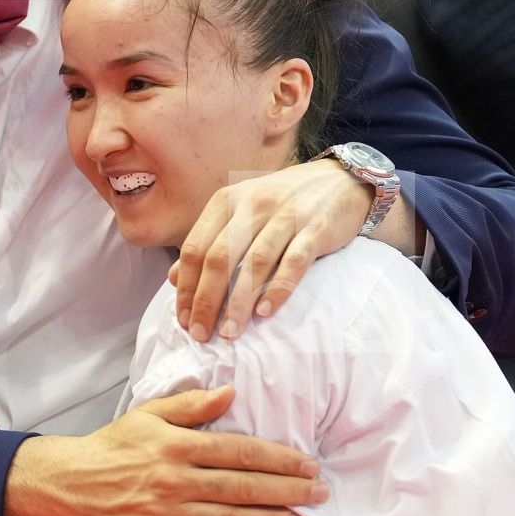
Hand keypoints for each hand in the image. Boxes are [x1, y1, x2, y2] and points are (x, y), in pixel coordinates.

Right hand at [6, 386, 328, 515]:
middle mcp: (176, 481)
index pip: (240, 452)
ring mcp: (169, 514)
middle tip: (319, 493)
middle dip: (288, 491)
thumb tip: (231, 393)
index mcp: (177, 446)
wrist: (70, 483)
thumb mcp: (148, 414)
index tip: (308, 465)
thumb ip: (191, 405)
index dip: (279, 460)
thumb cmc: (114, 446)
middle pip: (244, 487)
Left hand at [170, 160, 373, 343]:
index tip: (184, 320)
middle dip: (206, 301)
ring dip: (239, 303)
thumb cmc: (283, 203)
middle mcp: (253, 205)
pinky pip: (294, 263)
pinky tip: (264, 313)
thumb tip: (174, 278)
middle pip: (219, 258)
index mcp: (227, 201)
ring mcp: (286, 215)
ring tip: (230, 332)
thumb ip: (209, 241)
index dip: (186, 287)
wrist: (340, 181)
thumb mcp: (240, 214)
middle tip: (201, 334)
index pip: (195, 248)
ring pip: (254, 263)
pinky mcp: (316, 229)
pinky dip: (277, 289)